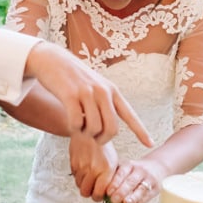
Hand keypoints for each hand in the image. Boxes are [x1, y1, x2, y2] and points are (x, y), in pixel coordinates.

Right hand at [25, 42, 151, 146]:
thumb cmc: (73, 78)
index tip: (150, 143)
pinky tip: (70, 121)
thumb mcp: (95, 86)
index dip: (140, 131)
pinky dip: (73, 128)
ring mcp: (87, 93)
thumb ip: (104, 104)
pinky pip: (77, 123)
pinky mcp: (70, 95)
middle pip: (111, 128)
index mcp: (112, 91)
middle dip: (102, 140)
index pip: (129, 114)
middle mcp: (103, 91)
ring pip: (94, 128)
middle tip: (93, 138)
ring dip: (85, 134)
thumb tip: (109, 129)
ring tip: (79, 126)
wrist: (52, 59)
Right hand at [69, 135, 118, 199]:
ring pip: (79, 185)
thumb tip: (109, 193)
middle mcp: (93, 169)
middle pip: (86, 192)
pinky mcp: (73, 162)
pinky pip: (74, 176)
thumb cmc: (104, 147)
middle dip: (89, 193)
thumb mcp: (113, 162)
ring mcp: (81, 166)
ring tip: (89, 177)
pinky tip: (84, 170)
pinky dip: (78, 176)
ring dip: (83, 184)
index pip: (98, 194)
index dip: (98, 197)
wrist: (91, 131)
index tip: (99, 194)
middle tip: (92, 189)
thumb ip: (110, 178)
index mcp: (106, 170)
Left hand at [105, 158, 166, 202]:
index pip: (121, 173)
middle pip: (130, 181)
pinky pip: (147, 195)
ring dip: (132, 197)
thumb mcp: (125, 170)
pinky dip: (140, 201)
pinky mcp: (156, 188)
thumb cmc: (135, 171)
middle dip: (121, 192)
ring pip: (141, 189)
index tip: (108, 192)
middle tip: (114, 200)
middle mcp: (139, 170)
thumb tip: (104, 194)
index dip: (114, 183)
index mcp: (129, 165)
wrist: (155, 167)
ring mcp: (149, 179)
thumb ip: (116, 179)